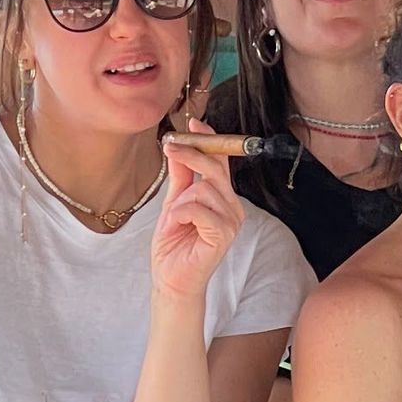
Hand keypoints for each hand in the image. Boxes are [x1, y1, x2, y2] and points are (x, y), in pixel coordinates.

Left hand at [155, 122, 244, 300]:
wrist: (171, 278)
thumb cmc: (174, 244)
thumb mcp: (173, 202)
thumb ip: (179, 176)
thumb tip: (177, 145)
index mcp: (223, 197)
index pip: (221, 162)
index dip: (209, 140)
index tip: (193, 123)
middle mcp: (232, 206)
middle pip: (215, 168)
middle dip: (190, 155)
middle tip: (169, 147)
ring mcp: (231, 221)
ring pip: (204, 189)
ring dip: (180, 200)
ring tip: (174, 218)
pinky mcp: (223, 235)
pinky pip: (199, 209)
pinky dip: (181, 213)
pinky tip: (177, 225)